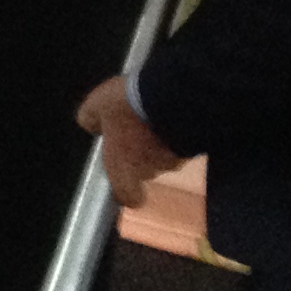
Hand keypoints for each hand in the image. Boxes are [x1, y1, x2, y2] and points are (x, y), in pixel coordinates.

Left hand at [77, 76, 181, 209]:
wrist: (170, 93)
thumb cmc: (127, 107)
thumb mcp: (95, 107)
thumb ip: (91, 121)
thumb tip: (92, 125)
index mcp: (124, 170)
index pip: (129, 197)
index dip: (129, 191)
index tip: (127, 180)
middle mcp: (153, 169)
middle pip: (148, 170)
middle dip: (143, 154)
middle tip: (137, 129)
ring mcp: (179, 157)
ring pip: (168, 154)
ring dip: (162, 140)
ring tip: (154, 114)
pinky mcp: (199, 142)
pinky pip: (186, 139)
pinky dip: (179, 129)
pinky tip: (170, 110)